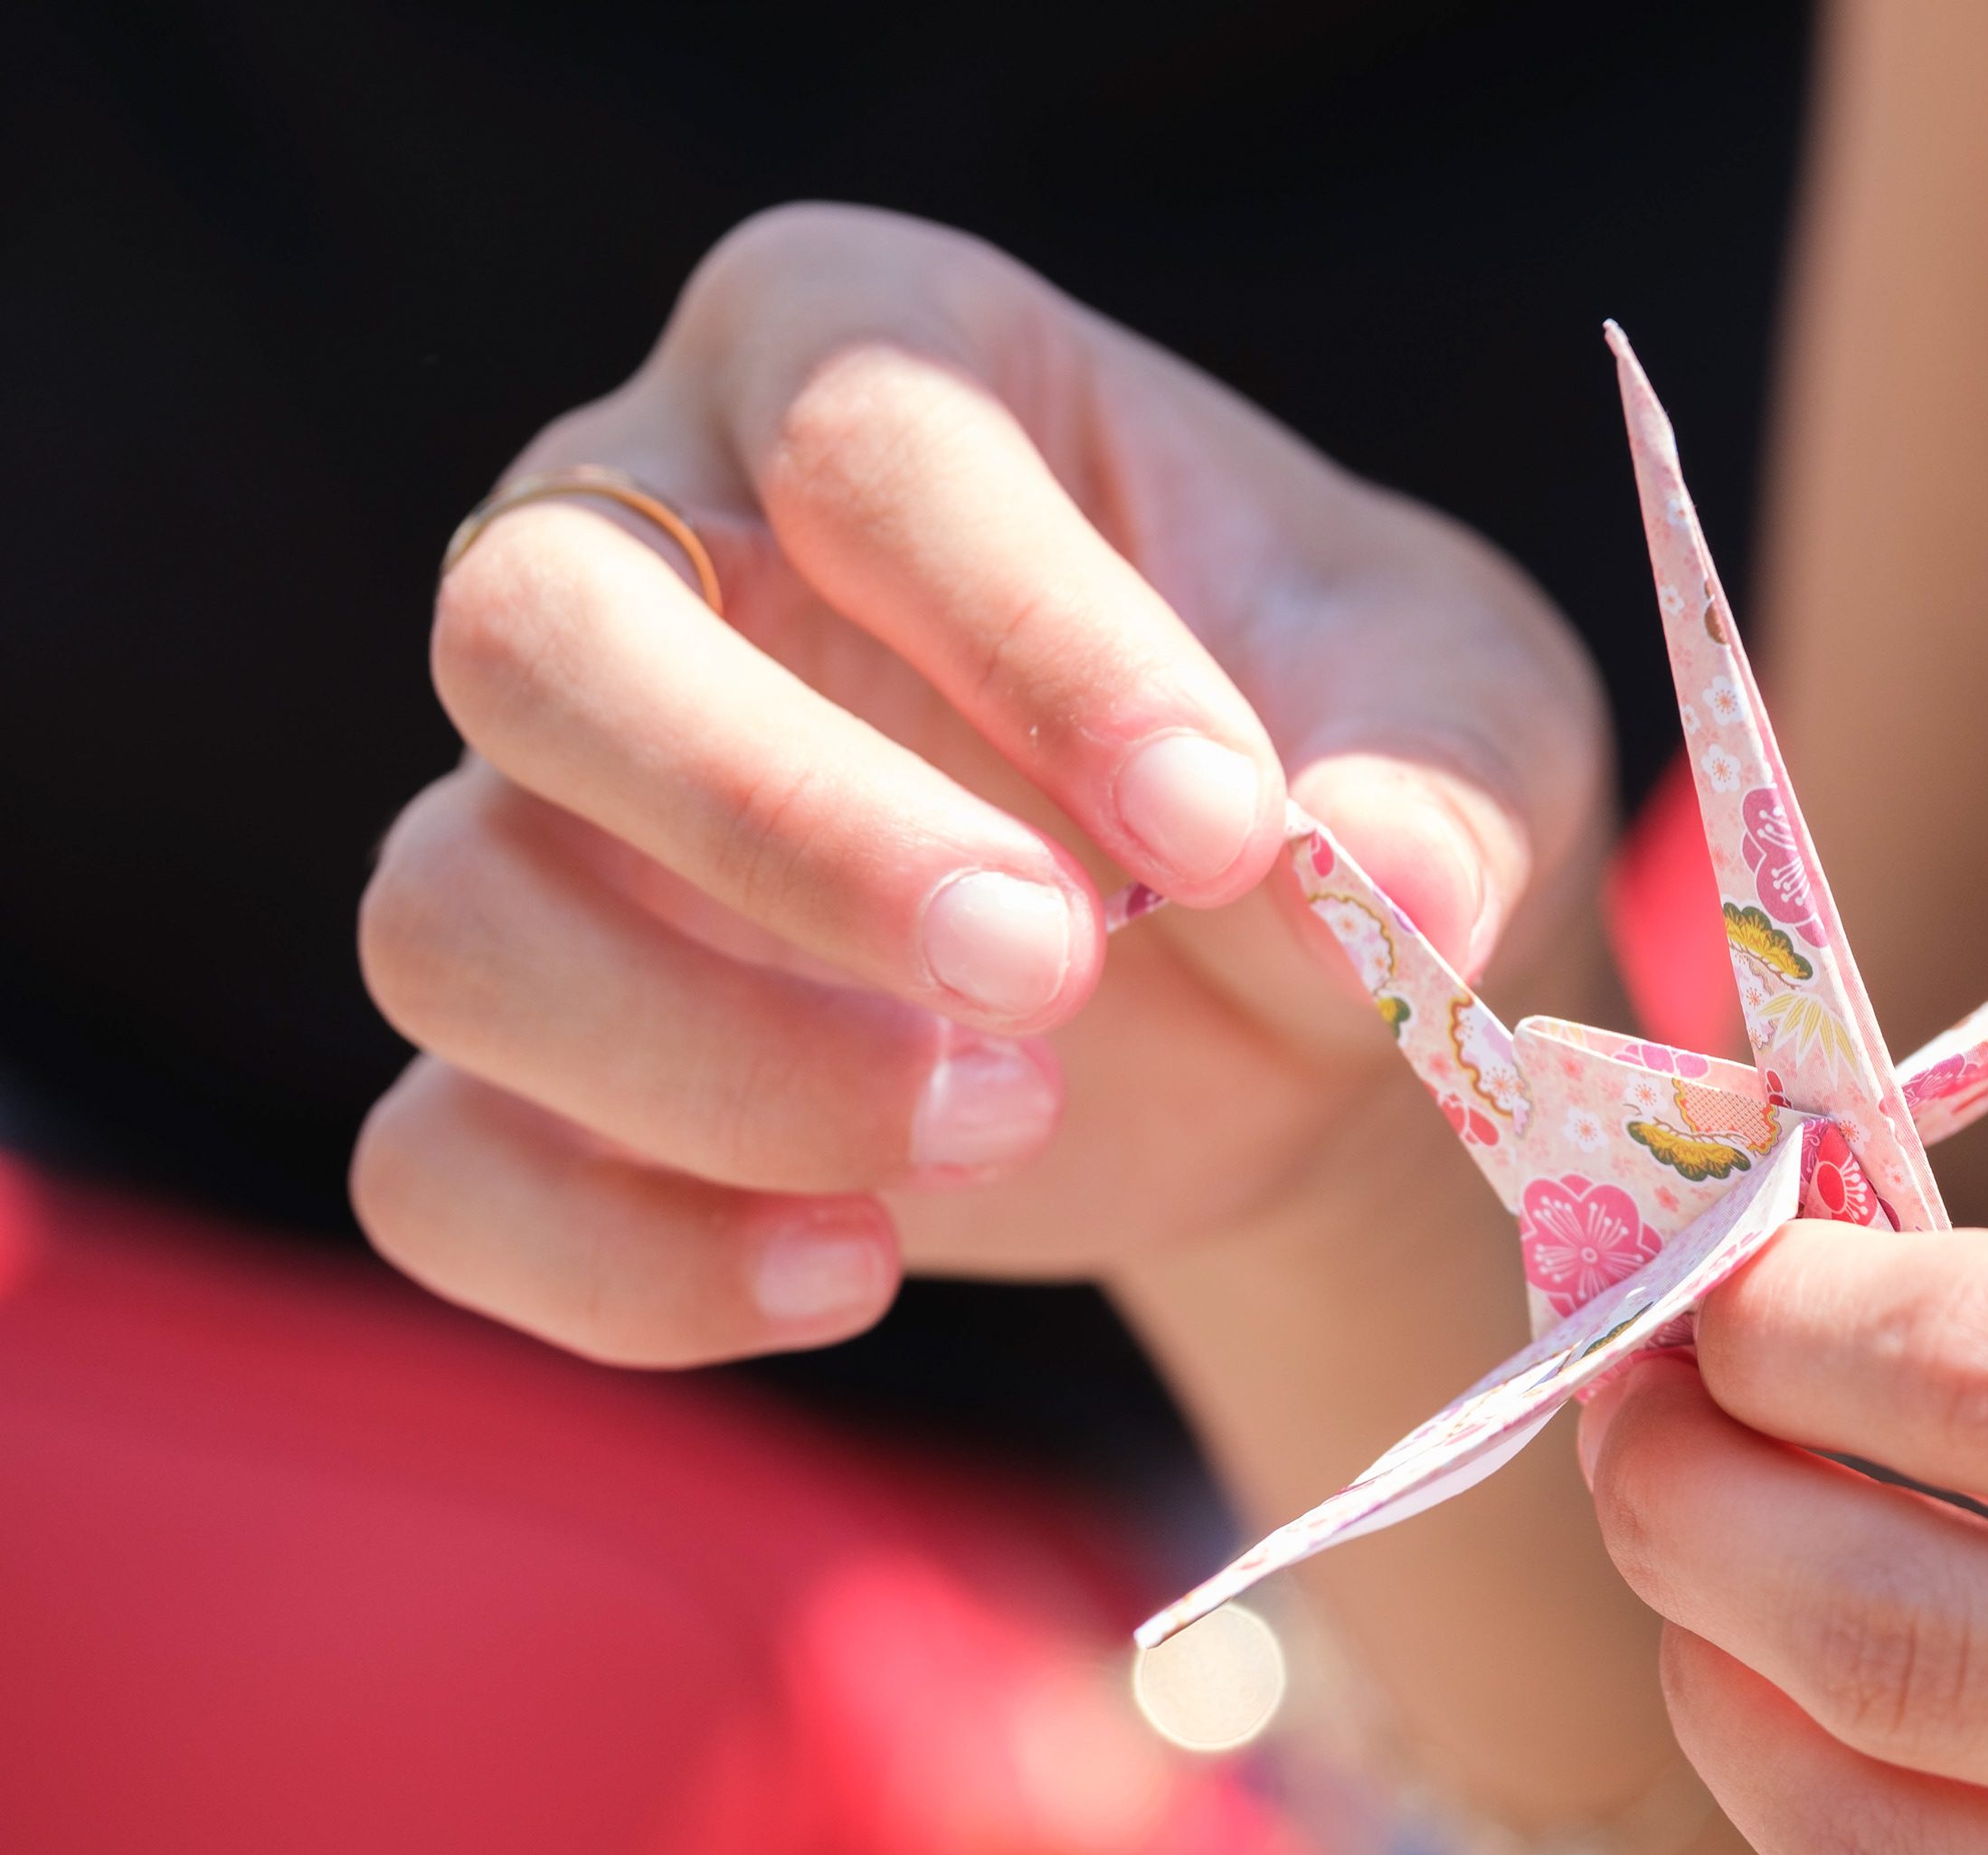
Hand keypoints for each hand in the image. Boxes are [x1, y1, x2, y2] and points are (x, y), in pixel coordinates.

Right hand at [356, 203, 1605, 1364]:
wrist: (1290, 974)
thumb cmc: (1354, 758)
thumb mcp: (1463, 734)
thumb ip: (1434, 794)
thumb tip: (1377, 884)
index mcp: (873, 362)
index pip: (859, 436)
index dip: (1030, 632)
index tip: (1223, 820)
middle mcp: (650, 548)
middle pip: (532, 630)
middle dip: (787, 823)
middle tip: (1054, 967)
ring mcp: (553, 817)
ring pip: (448, 916)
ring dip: (715, 1063)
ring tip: (1012, 1117)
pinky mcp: (546, 1060)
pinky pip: (437, 1171)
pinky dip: (618, 1260)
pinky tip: (857, 1271)